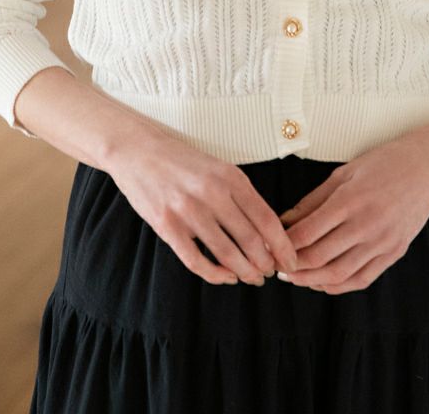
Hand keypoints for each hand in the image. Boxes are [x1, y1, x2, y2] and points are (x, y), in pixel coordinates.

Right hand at [107, 129, 299, 286]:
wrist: (138, 150)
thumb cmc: (182, 161)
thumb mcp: (218, 168)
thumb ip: (240, 196)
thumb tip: (266, 232)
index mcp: (230, 177)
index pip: (266, 219)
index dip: (282, 246)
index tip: (290, 261)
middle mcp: (212, 193)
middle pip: (250, 240)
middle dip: (265, 263)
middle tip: (270, 273)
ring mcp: (188, 211)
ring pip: (227, 254)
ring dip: (244, 272)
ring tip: (252, 278)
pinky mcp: (167, 226)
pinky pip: (197, 261)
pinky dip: (215, 275)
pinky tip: (225, 277)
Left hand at [275, 134, 428, 294]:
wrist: (427, 168)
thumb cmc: (384, 163)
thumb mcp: (343, 173)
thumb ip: (313, 200)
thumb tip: (284, 221)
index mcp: (349, 200)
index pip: (307, 232)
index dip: (283, 244)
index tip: (269, 246)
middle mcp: (366, 225)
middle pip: (319, 257)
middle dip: (293, 266)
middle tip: (276, 267)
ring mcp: (382, 242)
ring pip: (339, 274)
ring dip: (312, 281)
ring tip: (295, 278)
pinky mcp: (394, 252)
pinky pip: (362, 279)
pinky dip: (339, 286)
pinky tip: (323, 283)